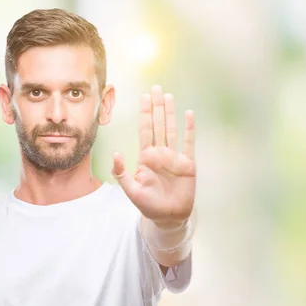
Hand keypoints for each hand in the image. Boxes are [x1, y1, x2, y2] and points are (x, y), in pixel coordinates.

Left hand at [112, 85, 195, 226]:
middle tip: (155, 88)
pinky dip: (189, 129)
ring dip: (170, 113)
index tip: (144, 97)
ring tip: (168, 96)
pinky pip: (188, 143)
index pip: (145, 130)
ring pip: (171, 130)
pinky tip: (189, 114)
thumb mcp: (131, 191)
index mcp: (146, 157)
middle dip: (156, 107)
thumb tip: (116, 153)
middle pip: (158, 125)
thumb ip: (122, 173)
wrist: (168, 217)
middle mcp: (160, 153)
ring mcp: (174, 157)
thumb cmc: (149, 205)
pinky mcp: (187, 164)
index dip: (145, 114)